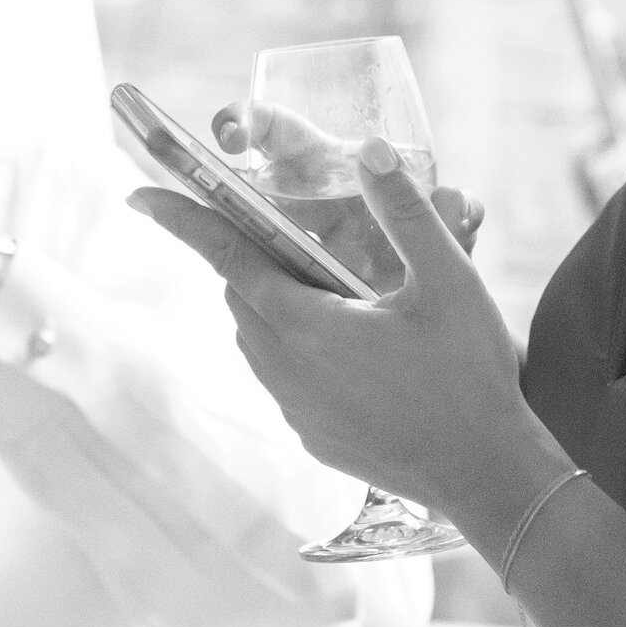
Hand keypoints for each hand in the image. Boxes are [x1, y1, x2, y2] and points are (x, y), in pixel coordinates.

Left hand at [129, 136, 534, 510]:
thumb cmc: (471, 377)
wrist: (487, 475)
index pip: (228, 257)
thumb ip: (406, 213)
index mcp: (305, 325)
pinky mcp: (311, 437)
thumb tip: (374, 150)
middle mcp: (284, 370)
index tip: (138, 196)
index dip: (184, 220)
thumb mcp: (450, 282)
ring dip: (275, 306)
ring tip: (333, 290)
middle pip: (242, 296)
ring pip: (257, 339)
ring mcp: (294, 410)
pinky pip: (282, 378)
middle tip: (294, 239)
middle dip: (254, 258)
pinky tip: (350, 347)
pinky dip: (296, 350)